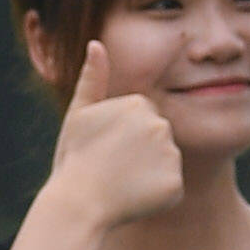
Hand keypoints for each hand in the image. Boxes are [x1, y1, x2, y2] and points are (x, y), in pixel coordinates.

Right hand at [47, 39, 187, 235]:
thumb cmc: (75, 159)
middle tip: (113, 166)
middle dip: (140, 151)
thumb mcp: (78, 115)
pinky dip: (157, 195)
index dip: (124, 134)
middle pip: (158, 137)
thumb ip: (92, 79)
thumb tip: (95, 44)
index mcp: (137, 104)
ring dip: (149, 172)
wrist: (77, 205)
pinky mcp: (175, 184)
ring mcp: (169, 155)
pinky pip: (171, 187)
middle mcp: (159, 125)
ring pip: (166, 161)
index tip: (107, 147)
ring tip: (121, 182)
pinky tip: (133, 197)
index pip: (143, 116)